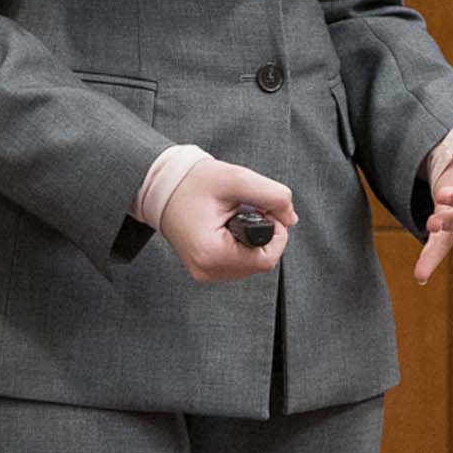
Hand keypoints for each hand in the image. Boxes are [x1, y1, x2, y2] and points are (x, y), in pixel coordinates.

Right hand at [159, 155, 295, 284]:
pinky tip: (229, 229)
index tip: (262, 209)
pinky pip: (236, 264)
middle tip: (248, 210)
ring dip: (253, 243)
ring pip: (249, 266)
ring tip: (235, 219)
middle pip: (259, 264)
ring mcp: (203, 273)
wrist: (160, 186)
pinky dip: (241, 247)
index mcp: (211, 253)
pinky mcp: (203, 269)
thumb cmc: (193, 181)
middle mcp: (206, 270)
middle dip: (264, 238)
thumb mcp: (237, 179)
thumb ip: (273, 196)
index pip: (266, 259)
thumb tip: (291, 218)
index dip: (276, 234)